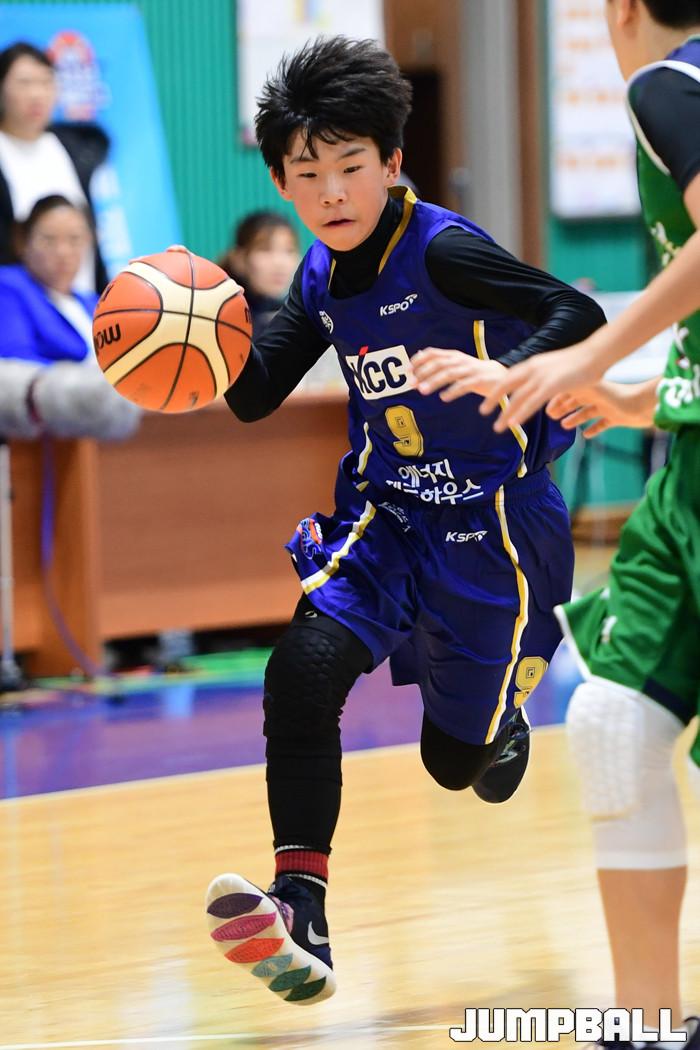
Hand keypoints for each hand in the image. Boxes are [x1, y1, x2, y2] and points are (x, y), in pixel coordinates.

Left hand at [410, 347, 506, 400]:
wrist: (499, 376)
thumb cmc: (473, 371)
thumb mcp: (456, 362)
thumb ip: (439, 359)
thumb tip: (419, 354)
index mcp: (453, 355)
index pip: (433, 353)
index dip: (418, 360)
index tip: (407, 370)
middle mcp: (460, 360)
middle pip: (439, 363)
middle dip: (423, 373)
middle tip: (412, 383)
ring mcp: (469, 370)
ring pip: (449, 374)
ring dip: (434, 382)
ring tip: (422, 391)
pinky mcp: (478, 381)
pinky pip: (464, 385)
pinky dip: (452, 391)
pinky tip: (443, 398)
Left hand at [478, 344, 604, 431]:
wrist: (595, 353)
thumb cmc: (580, 362)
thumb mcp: (556, 368)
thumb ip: (545, 378)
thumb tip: (541, 389)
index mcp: (533, 363)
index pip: (509, 376)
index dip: (497, 387)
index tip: (488, 396)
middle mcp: (533, 369)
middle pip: (506, 385)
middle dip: (493, 398)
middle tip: (482, 411)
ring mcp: (541, 377)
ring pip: (517, 398)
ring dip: (505, 413)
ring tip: (496, 428)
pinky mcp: (552, 386)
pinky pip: (532, 403)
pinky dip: (521, 414)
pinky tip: (513, 423)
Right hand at [547, 379, 656, 437]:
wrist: (645, 405)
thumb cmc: (621, 396)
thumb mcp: (593, 391)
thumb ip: (573, 390)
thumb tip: (552, 385)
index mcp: (592, 388)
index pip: (571, 391)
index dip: (558, 398)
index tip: (547, 406)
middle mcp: (599, 396)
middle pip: (577, 401)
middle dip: (564, 408)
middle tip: (552, 416)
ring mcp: (608, 407)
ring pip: (587, 413)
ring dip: (576, 419)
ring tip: (564, 425)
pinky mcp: (617, 418)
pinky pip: (602, 424)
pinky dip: (594, 429)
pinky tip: (586, 435)